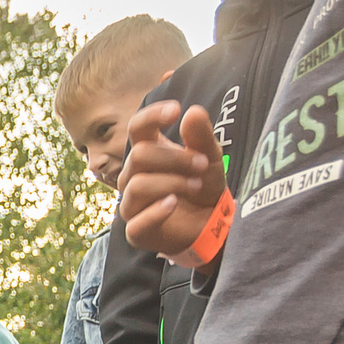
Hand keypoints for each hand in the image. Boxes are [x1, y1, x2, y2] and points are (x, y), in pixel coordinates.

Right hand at [117, 100, 227, 258]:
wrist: (212, 223)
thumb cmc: (203, 185)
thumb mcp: (209, 157)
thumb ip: (201, 136)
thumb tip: (193, 112)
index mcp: (146, 152)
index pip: (136, 127)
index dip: (152, 116)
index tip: (176, 111)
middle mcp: (132, 176)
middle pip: (139, 155)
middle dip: (174, 159)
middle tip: (201, 165)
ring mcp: (131, 204)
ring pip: (138, 185)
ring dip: (173, 183)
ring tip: (196, 185)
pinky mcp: (136, 232)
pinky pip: (137, 221)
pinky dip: (157, 211)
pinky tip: (174, 203)